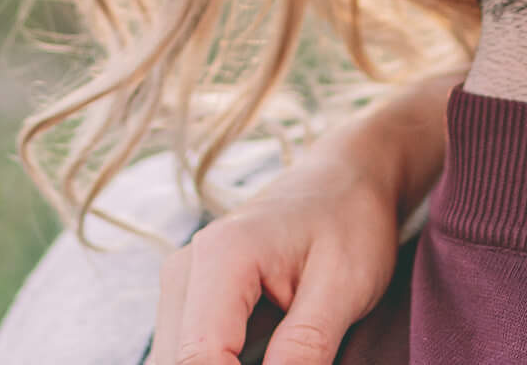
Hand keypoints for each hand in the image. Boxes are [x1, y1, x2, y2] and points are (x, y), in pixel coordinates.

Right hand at [149, 153, 402, 364]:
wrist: (344, 181)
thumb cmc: (350, 223)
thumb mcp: (343, 288)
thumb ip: (305, 349)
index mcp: (221, 258)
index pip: (199, 360)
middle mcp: (185, 270)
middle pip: (177, 364)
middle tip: (296, 363)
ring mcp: (183, 285)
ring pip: (176, 363)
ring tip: (291, 357)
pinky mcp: (192, 301)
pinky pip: (191, 356)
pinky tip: (272, 358)